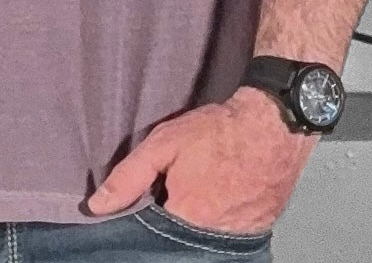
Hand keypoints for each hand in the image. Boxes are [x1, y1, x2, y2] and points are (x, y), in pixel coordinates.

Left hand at [86, 86, 319, 233]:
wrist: (273, 126)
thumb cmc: (219, 131)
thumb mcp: (165, 143)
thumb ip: (129, 176)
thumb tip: (97, 206)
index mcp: (185, 217)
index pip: (149, 240)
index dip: (140, 227)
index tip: (141, 210)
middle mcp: (211, 238)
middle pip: (175, 246)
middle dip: (165, 231)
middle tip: (171, 199)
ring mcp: (235, 240)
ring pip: (199, 246)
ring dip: (189, 232)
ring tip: (194, 200)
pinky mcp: (253, 236)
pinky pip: (224, 244)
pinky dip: (212, 231)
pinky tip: (212, 207)